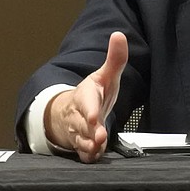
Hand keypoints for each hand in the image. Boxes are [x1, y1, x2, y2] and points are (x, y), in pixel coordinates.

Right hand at [44, 31, 127, 162]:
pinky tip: (95, 155)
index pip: (86, 102)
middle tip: (99, 136)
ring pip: (81, 140)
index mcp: (86, 96)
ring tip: (97, 147)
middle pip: (83, 124)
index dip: (90, 110)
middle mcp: (80, 115)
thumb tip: (119, 35)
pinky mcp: (81, 145)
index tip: (96, 116)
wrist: (70, 113)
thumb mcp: (104, 76)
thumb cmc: (92, 94)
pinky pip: (82, 154)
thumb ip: (115, 59)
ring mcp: (79, 131)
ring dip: (89, 145)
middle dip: (90, 130)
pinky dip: (88, 156)